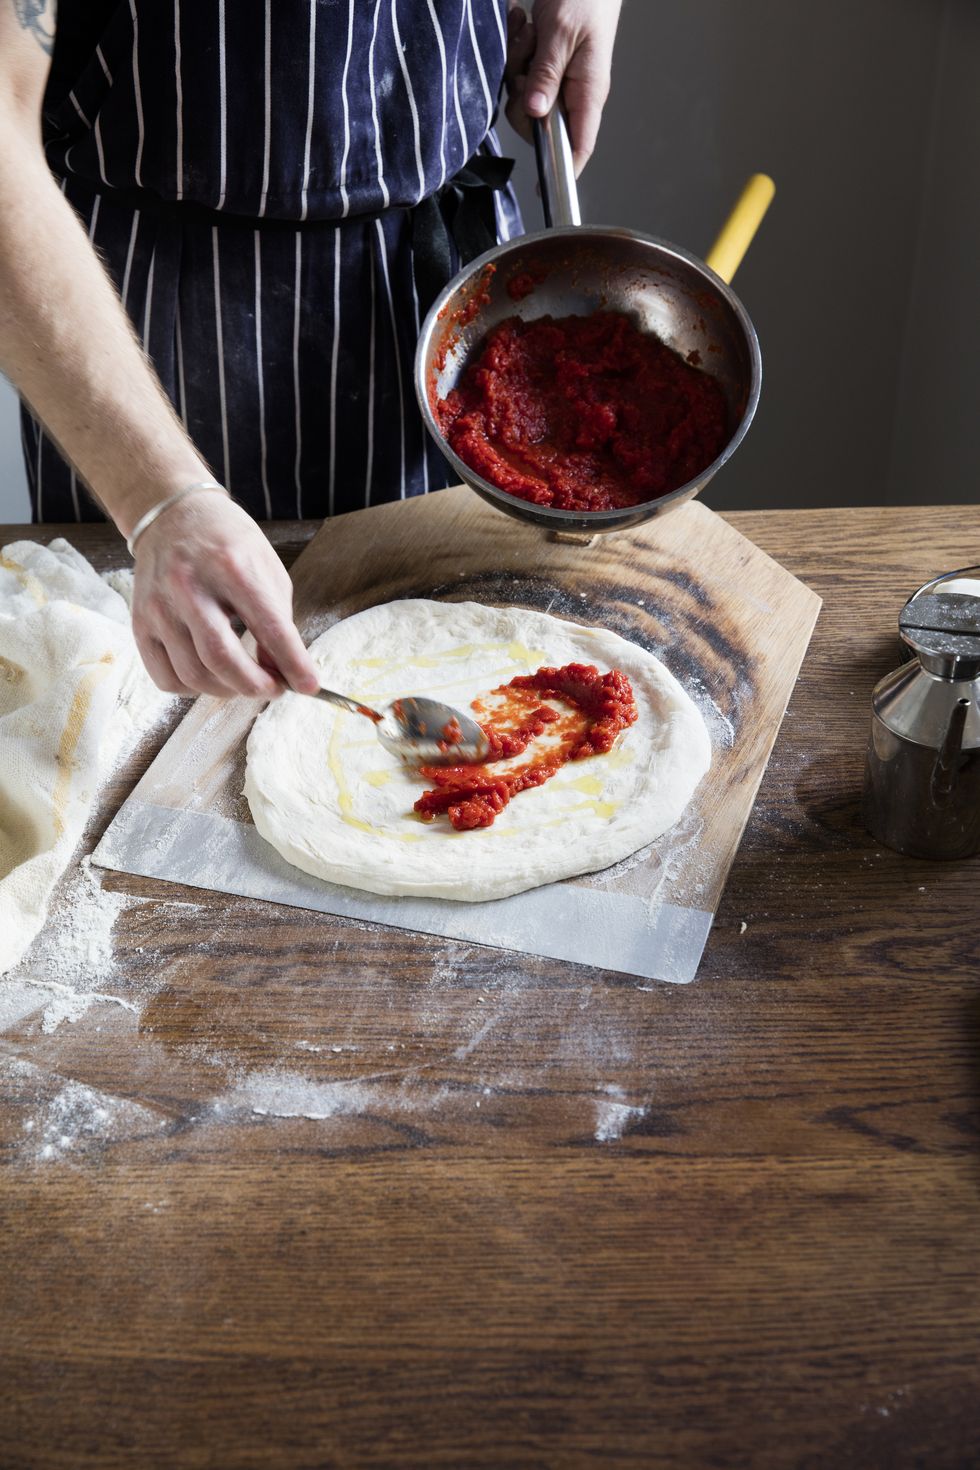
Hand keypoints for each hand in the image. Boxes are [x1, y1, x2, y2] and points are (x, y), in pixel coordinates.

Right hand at [131, 493, 320, 698]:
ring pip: (194, 675)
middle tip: (274, 688)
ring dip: (228, 690)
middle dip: (256, 686)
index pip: (269, 628)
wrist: (173, 516)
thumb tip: (281, 672)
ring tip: (245, 680)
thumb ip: (276, 622)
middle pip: (222, 659)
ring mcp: (159, 607)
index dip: (293, 663)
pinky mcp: (140, 623)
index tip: (309, 686)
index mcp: (231, 568)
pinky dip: (194, 689)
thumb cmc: (227, 544)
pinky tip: (211, 675)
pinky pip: (166, 678)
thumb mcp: (265, 570)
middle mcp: (189, 587)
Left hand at [505, 0, 621, 175]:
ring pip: (523, 95)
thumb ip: (546, 74)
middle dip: (520, 95)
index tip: (542, 190)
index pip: (579, 146)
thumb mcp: (561, 34)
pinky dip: (516, 50)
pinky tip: (524, 25)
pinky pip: (521, 72)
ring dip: (516, 65)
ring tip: (528, 33)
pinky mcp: (546, 64)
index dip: (563, 171)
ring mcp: (559, 78)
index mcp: (588, 91)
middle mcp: (574, 91)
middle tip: (526, 61)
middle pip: (537, 123)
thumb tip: (535, 113)